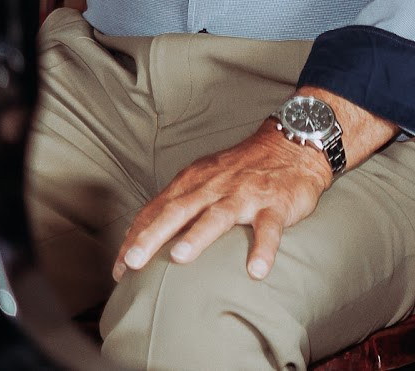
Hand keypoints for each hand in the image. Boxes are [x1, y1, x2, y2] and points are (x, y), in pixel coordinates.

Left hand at [115, 123, 330, 282]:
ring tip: (180, 257)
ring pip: (218, 216)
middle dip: (153, 236)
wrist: (294, 144)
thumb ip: (179, 202)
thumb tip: (142, 236)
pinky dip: (263, 248)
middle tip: (133, 262)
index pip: (157, 209)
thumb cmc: (244, 169)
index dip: (137, 237)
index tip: (120, 268)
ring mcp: (246, 194)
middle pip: (179, 211)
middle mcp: (216, 186)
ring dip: (198, 236)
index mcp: (195, 181)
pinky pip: (269, 228)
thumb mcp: (206, 178)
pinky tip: (257, 270)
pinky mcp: (276, 204)